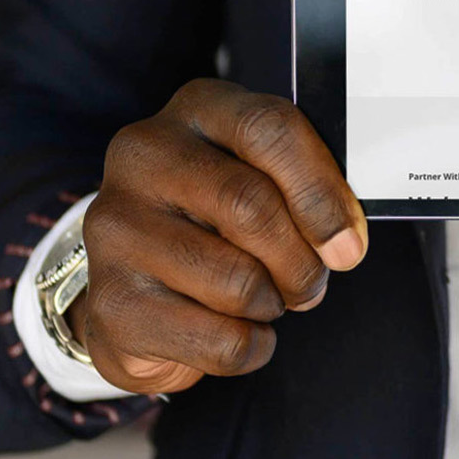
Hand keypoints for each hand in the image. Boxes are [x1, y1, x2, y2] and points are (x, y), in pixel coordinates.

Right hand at [70, 78, 367, 393]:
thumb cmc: (219, 224)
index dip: (320, 192)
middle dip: (300, 261)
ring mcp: (115, 226)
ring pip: (236, 280)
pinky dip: (250, 347)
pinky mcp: (110, 301)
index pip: (269, 129)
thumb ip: (307, 193)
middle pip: (251, 205)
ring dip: (272, 304)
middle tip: (311, 284)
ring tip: (265, 301)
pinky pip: (217, 339)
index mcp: (196, 110)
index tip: (347, 243)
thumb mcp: (264, 181)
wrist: (140, 288)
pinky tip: (240, 333)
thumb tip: (343, 241)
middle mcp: (143, 156)